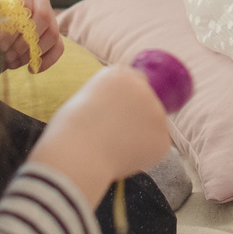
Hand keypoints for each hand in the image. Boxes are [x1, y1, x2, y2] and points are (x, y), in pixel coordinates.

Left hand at [0, 0, 62, 71]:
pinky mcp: (49, 29)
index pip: (26, 6)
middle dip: (25, 42)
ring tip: (13, 62)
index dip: (14, 28)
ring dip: (34, 53)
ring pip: (53, 34)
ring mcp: (47, 13)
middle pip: (44, 19)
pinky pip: (58, 46)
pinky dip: (47, 60)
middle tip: (7, 56)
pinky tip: (32, 68)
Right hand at [32, 66, 171, 206]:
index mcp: (120, 75)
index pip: (134, 81)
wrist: (78, 154)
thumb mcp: (85, 99)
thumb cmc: (70, 131)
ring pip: (152, 126)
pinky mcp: (162, 137)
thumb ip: (107, 99)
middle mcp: (143, 88)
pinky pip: (155, 147)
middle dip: (136, 117)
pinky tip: (123, 159)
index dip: (126, 100)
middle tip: (115, 135)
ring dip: (140, 136)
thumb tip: (115, 110)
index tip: (118, 114)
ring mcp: (156, 112)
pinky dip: (144, 155)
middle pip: (146, 102)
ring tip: (114, 149)